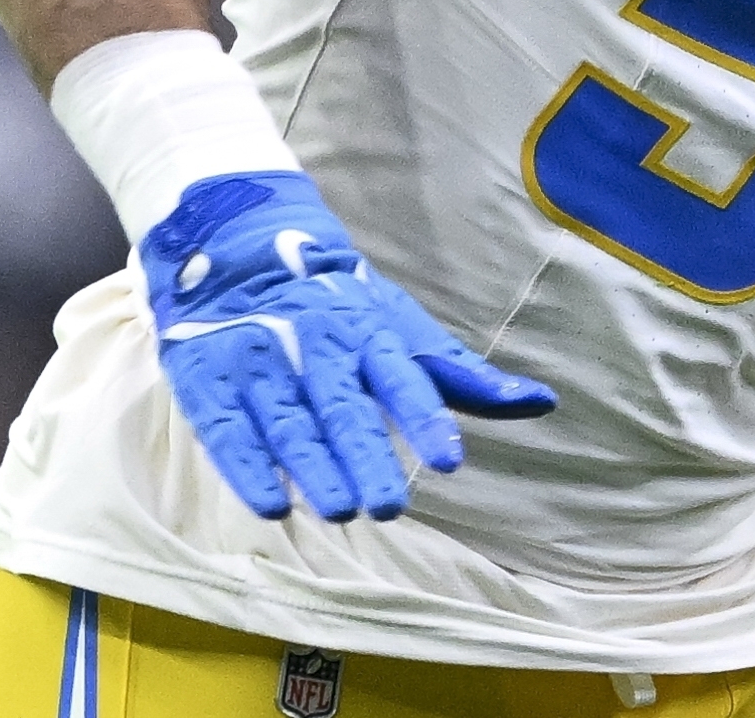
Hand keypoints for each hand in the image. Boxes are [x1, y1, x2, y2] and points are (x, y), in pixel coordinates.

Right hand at [140, 171, 554, 521]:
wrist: (240, 244)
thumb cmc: (340, 304)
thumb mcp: (403, 329)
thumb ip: (463, 377)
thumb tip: (543, 402)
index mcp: (369, 332)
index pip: (403, 379)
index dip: (424, 419)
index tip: (448, 462)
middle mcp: (317, 344)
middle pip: (343, 407)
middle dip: (365, 456)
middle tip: (388, 507)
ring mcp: (260, 360)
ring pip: (290, 421)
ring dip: (314, 467)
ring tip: (340, 510)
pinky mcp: (210, 380)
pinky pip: (228, 429)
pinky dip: (248, 468)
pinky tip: (271, 505)